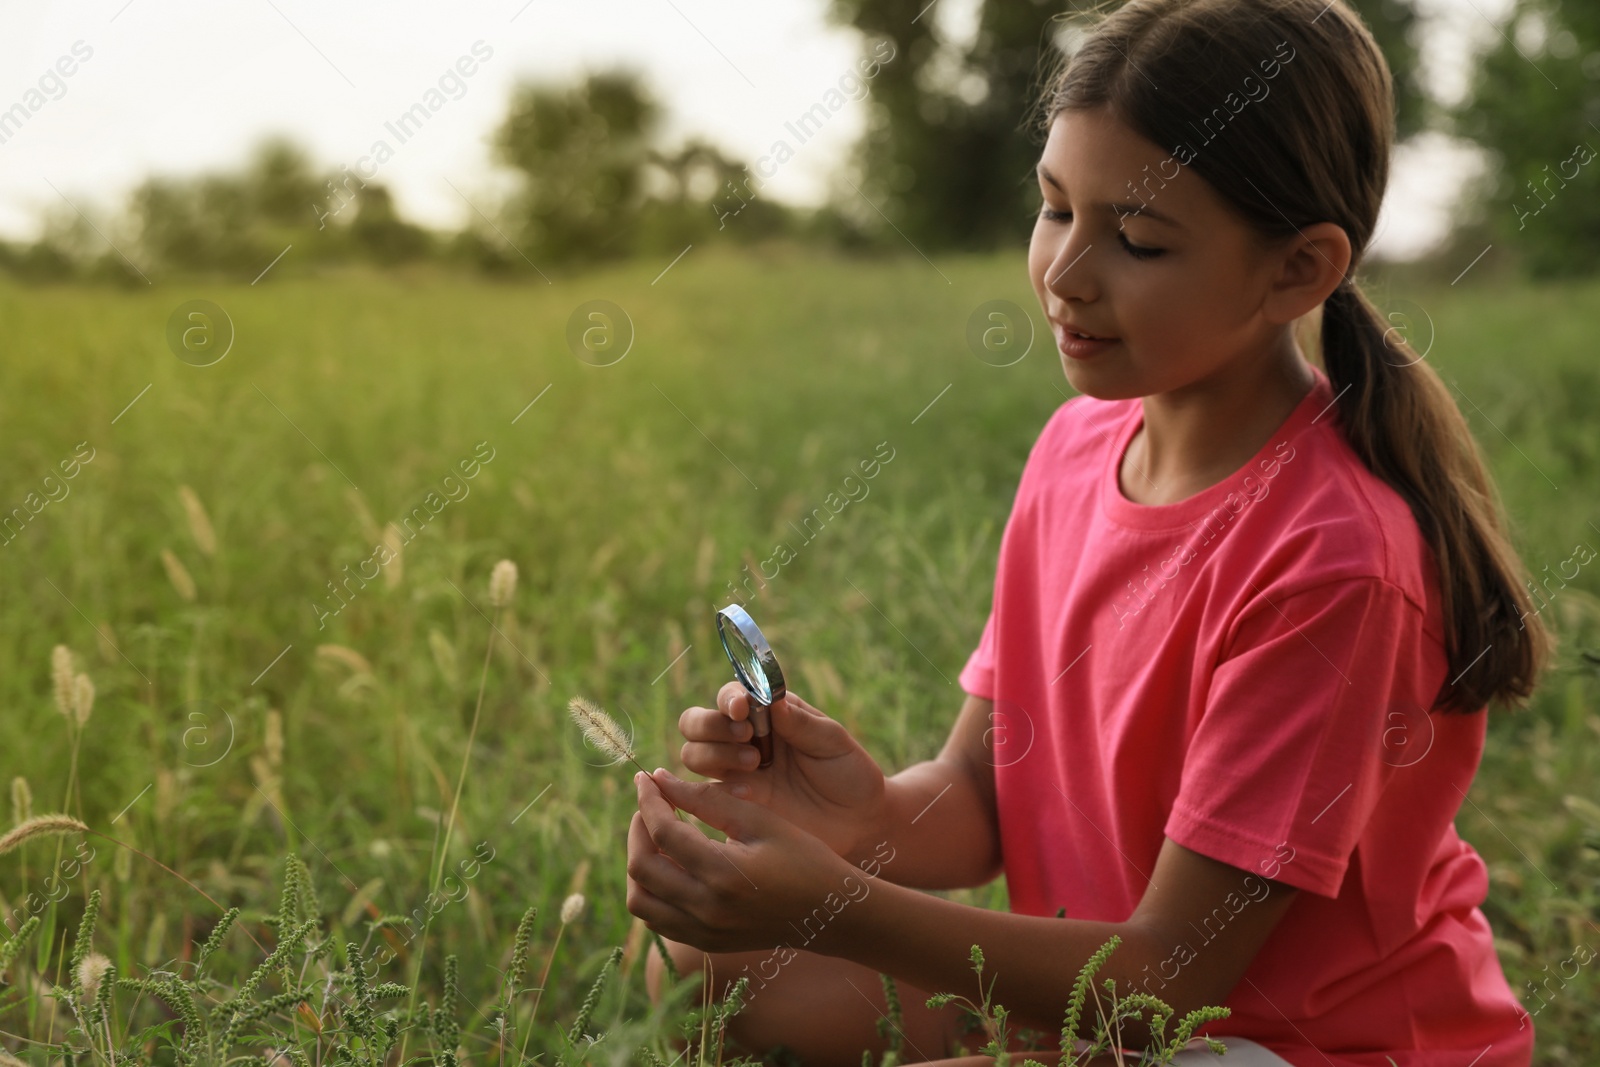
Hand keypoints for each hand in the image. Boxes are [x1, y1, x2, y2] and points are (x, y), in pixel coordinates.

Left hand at [626, 767, 866, 954]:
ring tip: (655, 836)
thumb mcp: (761, 821)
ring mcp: (704, 932)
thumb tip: (660, 779)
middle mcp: (707, 910)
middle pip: (642, 867)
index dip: (649, 800)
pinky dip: (650, 890)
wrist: (830, 913)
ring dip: (638, 863)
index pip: (663, 833)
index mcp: (724, 874)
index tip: (646, 778)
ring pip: (640, 900)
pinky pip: (656, 919)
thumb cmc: (804, 858)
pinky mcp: (705, 943)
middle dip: (637, 828)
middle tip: (650, 804)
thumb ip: (708, 799)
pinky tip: (667, 865)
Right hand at [677, 682, 887, 860]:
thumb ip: (801, 722)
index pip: (729, 696)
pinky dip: (721, 787)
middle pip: (694, 722)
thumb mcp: (832, 741)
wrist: (856, 818)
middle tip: (746, 738)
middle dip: (710, 726)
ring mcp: (736, 769)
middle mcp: (743, 737)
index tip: (740, 708)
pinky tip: (750, 792)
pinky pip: (708, 792)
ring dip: (714, 754)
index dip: (727, 698)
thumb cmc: (847, 770)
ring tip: (755, 763)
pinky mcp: (737, 801)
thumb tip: (771, 701)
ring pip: (693, 754)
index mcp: (766, 712)